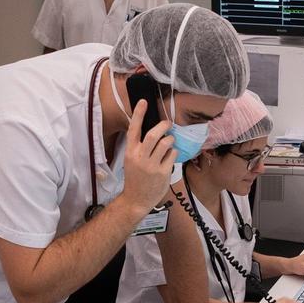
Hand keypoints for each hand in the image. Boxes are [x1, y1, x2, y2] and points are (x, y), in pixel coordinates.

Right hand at [118, 99, 175, 213]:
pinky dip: (172, 153)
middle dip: (163, 126)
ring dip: (170, 139)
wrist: (136, 200)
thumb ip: (140, 147)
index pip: (134, 129)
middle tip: (167, 124)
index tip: (143, 101)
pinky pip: (172, 155)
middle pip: (153, 135)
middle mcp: (140, 157)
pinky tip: (169, 157)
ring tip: (169, 143)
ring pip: (166, 143)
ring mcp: (152, 165)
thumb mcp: (131, 161)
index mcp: (130, 152)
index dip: (139, 114)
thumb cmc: (135, 178)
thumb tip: (154, 131)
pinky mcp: (163, 172)